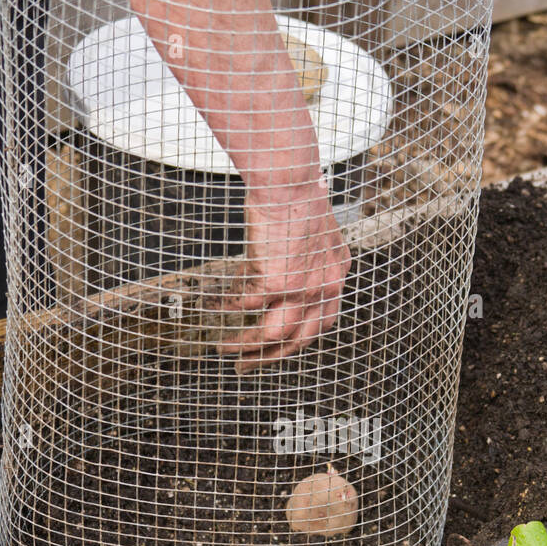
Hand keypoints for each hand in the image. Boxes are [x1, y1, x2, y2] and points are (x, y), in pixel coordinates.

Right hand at [217, 185, 350, 372]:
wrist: (289, 179)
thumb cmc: (296, 194)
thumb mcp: (314, 232)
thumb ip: (307, 257)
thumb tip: (282, 271)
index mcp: (336, 274)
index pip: (323, 321)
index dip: (300, 338)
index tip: (280, 347)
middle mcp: (324, 286)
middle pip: (298, 339)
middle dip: (270, 357)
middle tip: (248, 366)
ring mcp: (301, 288)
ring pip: (269, 334)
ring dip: (244, 345)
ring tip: (224, 349)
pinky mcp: (274, 280)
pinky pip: (241, 302)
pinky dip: (223, 305)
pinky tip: (210, 303)